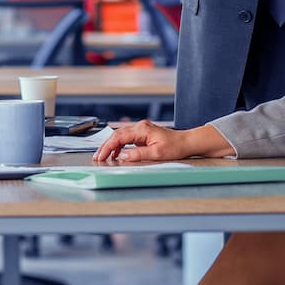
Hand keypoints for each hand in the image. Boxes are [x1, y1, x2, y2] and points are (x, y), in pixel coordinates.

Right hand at [93, 119, 232, 162]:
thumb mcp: (157, 153)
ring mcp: (141, 130)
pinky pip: (126, 139)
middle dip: (105, 146)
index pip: (119, 137)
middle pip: (116, 135)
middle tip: (97, 157)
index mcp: (142, 129)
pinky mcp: (143, 134)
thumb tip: (122, 156)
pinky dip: (119, 146)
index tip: (101, 156)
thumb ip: (138, 154)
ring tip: (103, 157)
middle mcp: (140, 127)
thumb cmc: (175, 147)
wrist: (186, 142)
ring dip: (111, 146)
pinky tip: (116, 154)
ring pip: (120, 136)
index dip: (107, 147)